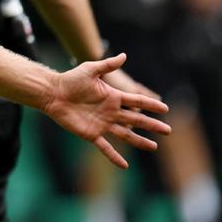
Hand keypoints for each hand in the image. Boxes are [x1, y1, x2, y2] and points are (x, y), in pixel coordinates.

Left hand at [42, 53, 170, 167]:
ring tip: (154, 147)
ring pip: (125, 135)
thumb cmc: (70, 79)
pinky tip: (125, 166)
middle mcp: (111, 112)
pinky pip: (105, 147)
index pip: (136, 101)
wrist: (53, 93)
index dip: (150, 105)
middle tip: (168, 130)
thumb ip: (107, 65)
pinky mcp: (91, 134)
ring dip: (140, 141)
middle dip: (152, 125)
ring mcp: (102, 124)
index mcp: (113, 97)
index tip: (165, 109)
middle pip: (136, 119)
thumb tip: (124, 55)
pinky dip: (114, 156)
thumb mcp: (89, 69)